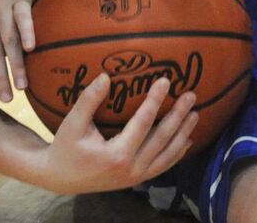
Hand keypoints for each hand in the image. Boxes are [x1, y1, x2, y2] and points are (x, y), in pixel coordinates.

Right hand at [39, 75, 197, 194]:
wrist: (61, 178)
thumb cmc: (66, 148)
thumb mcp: (72, 123)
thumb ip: (89, 100)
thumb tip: (105, 76)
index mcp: (117, 155)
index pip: (143, 123)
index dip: (156, 100)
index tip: (166, 81)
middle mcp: (132, 168)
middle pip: (162, 139)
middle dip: (178, 116)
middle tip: (191, 95)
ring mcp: (136, 177)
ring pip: (167, 155)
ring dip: (183, 134)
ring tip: (195, 114)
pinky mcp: (137, 179)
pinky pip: (163, 166)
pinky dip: (177, 153)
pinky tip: (186, 140)